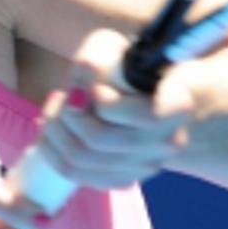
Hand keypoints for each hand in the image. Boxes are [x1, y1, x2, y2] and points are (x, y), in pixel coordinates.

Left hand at [35, 28, 194, 189]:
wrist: (136, 94)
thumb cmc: (122, 66)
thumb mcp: (110, 48)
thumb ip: (94, 61)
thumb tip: (77, 95)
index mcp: (177, 106)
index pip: (147, 117)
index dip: (111, 105)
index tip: (96, 90)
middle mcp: (167, 142)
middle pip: (102, 139)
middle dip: (68, 115)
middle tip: (61, 95)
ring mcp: (146, 166)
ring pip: (82, 158)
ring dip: (55, 130)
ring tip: (53, 109)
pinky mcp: (123, 180)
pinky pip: (76, 174)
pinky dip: (53, 150)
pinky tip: (50, 131)